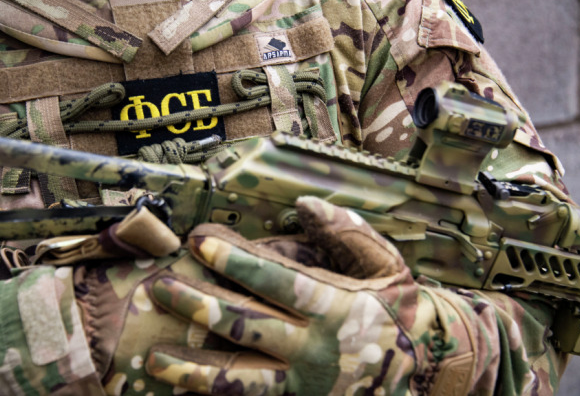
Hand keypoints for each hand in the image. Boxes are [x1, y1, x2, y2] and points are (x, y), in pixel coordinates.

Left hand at [145, 197, 482, 394]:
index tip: (200, 243)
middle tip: (160, 288)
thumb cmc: (399, 309)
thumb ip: (348, 232)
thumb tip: (306, 203)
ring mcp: (305, 385)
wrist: (425, 368)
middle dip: (199, 306)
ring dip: (194, 368)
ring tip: (154, 358)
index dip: (237, 262)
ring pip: (240, 380)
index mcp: (336, 308)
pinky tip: (184, 391)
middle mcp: (315, 349)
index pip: (278, 282)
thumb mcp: (386, 264)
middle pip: (247, 327)